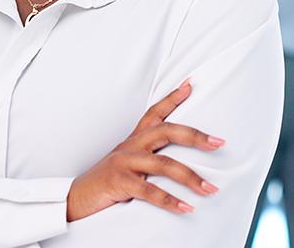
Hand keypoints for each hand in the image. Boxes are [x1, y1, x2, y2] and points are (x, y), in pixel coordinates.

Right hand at [66, 81, 223, 222]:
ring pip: (164, 164)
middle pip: (167, 131)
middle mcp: (129, 146)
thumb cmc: (106, 182)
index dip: (172, 99)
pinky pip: (149, 190)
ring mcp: (123, 162)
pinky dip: (170, 200)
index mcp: (133, 140)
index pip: (154, 113)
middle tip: (219, 143)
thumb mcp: (127, 164)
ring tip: (210, 189)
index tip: (190, 85)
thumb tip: (179, 162)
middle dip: (195, 136)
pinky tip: (186, 207)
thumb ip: (147, 158)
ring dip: (190, 177)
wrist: (75, 198)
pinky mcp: (119, 182)